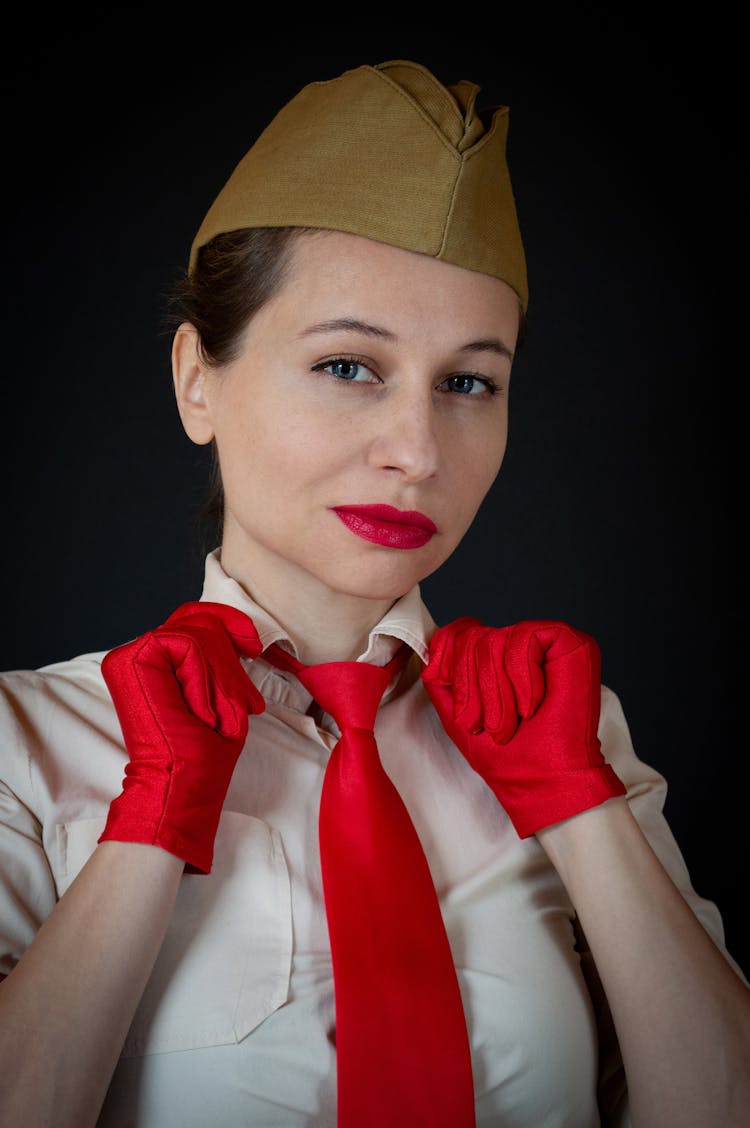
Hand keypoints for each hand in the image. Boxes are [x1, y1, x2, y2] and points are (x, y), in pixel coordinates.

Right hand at [98, 601, 264, 872]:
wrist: (182, 783)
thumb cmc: (203, 750)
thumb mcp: (222, 695)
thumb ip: (219, 661)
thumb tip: (241, 637)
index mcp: (156, 663)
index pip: (192, 619)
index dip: (228, 622)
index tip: (254, 646)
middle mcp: (138, 653)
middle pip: (200, 621)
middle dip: (231, 661)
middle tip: (241, 704)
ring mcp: (130, 653)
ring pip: (198, 634)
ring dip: (221, 678)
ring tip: (216, 715)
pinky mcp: (131, 658)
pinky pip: (188, 646)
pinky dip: (205, 680)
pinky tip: (199, 711)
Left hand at [421, 617, 625, 836]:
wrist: (542, 782)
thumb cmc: (506, 755)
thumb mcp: (456, 714)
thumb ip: (440, 677)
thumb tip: (432, 644)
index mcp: (496, 656)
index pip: (456, 634)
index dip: (453, 671)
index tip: (467, 716)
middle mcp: (518, 642)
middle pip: (472, 637)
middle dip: (476, 689)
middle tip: (495, 727)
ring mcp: (544, 639)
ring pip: (495, 638)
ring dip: (498, 693)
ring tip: (513, 723)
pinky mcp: (568, 640)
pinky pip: (524, 636)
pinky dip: (521, 677)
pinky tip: (531, 705)